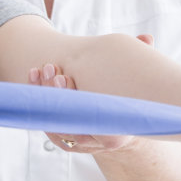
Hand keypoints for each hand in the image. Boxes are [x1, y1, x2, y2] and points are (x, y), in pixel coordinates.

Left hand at [30, 34, 153, 154]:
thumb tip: (146, 38)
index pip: (86, 119)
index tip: (64, 77)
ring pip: (53, 120)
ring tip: (42, 69)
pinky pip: (46, 118)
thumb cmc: (130, 100)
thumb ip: (142, 61)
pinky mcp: (62, 137)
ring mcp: (75, 142)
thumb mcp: (137, 86)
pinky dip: (38, 97)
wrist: (122, 126)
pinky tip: (34, 75)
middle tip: (52, 69)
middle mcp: (92, 142)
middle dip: (55, 92)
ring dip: (43, 94)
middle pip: (65, 120)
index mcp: (113, 136)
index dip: (72, 98)